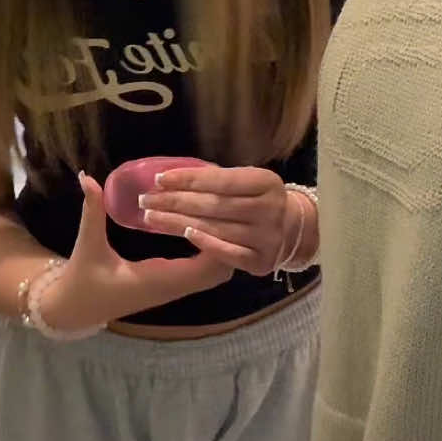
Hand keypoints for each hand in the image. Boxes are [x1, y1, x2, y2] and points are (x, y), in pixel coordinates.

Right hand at [39, 173, 230, 333]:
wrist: (75, 311)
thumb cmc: (82, 281)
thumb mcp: (87, 245)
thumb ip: (92, 211)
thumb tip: (87, 177)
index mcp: (159, 280)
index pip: (206, 267)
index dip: (219, 241)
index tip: (221, 211)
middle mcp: (172, 287)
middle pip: (220, 271)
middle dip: (228, 242)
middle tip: (227, 206)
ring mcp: (173, 289)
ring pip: (213, 273)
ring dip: (221, 246)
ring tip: (220, 212)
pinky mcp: (169, 286)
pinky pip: (201, 272)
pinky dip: (209, 252)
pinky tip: (204, 226)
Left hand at [139, 167, 314, 275]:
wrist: (296, 230)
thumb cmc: (259, 200)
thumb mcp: (247, 182)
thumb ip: (218, 179)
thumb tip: (171, 177)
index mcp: (266, 182)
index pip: (221, 180)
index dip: (189, 179)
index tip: (159, 178)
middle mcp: (271, 210)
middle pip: (214, 205)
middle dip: (176, 201)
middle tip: (145, 199)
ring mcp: (268, 238)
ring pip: (216, 228)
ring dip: (179, 223)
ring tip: (151, 217)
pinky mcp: (261, 263)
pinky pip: (229, 254)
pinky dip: (206, 243)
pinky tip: (184, 234)